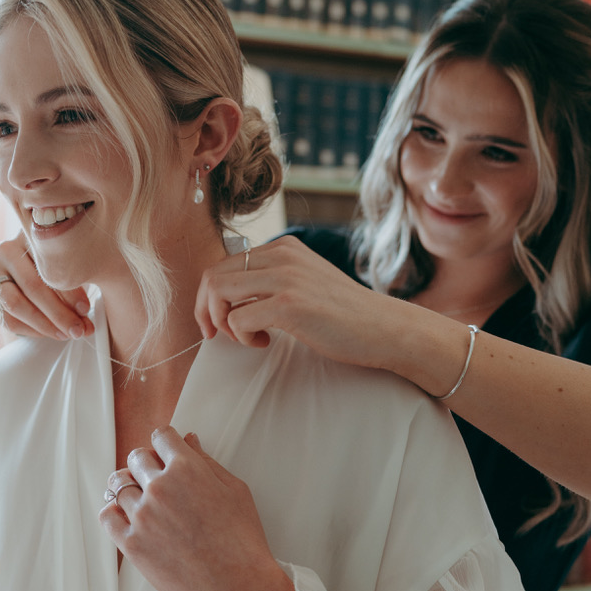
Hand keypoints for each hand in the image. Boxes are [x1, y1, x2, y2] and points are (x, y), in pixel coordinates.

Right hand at [0, 234, 93, 340]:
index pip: (48, 264)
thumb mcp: (71, 268)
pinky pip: (7, 318)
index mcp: (31, 234)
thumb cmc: (60, 267)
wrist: (31, 275)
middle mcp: (7, 249)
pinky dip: (32, 330)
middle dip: (59, 313)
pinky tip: (50, 333)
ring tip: (66, 334)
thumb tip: (87, 326)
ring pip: (16, 304)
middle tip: (79, 330)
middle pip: (33, 286)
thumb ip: (79, 288)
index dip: (69, 290)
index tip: (85, 309)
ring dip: (44, 324)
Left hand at [100, 429, 332, 590]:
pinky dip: (113, 512)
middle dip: (146, 463)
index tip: (166, 452)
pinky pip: (106, 516)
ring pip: (119, 485)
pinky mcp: (130, 543)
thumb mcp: (235, 491)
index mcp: (187, 468)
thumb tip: (189, 440)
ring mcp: (142, 516)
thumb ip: (207, 462)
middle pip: (136, 457)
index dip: (165, 442)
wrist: (236, 586)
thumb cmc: (242, 539)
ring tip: (142, 500)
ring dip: (130, 488)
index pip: (161, 436)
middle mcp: (160, 487)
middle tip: (156, 478)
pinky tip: (126, 517)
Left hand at [195, 234, 389, 368]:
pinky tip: (264, 342)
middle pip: (212, 275)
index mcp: (283, 247)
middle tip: (218, 334)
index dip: (211, 296)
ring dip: (221, 322)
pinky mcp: (289, 304)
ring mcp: (286, 278)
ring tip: (244, 337)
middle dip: (206, 310)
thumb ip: (275, 280)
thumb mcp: (307, 282)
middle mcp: (281, 255)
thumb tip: (231, 299)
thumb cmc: (345, 315)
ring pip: (219, 291)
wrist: (383, 327)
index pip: (223, 263)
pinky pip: (238, 319)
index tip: (219, 322)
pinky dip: (241, 337)